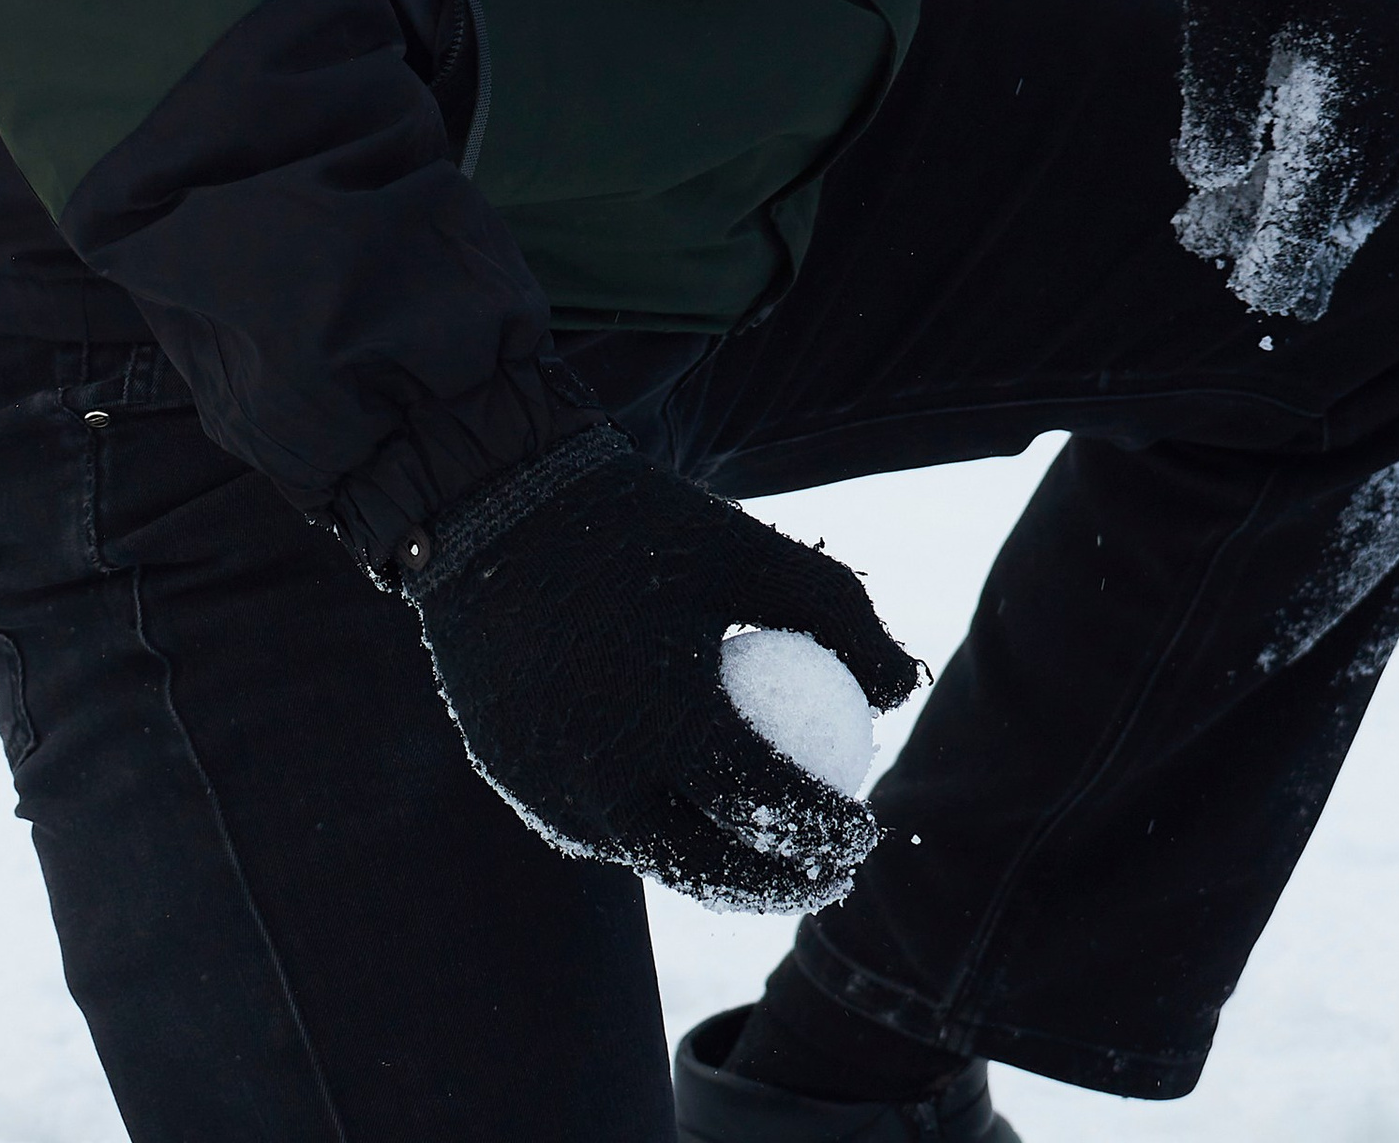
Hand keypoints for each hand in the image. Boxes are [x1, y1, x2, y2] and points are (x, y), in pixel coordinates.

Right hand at [401, 428, 921, 909]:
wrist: (496, 509)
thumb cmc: (638, 526)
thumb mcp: (748, 548)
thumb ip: (837, 612)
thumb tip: (902, 689)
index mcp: (662, 719)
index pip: (766, 807)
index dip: (827, 831)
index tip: (868, 830)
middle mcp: (599, 778)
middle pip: (710, 868)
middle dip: (783, 889)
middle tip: (832, 873)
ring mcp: (550, 792)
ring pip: (654, 856)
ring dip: (721, 873)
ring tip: (776, 857)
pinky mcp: (517, 784)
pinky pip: (603, 825)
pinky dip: (657, 828)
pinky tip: (698, 810)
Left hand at [1173, 0, 1398, 320]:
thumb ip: (1218, 83)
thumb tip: (1210, 175)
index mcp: (1365, 57)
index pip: (1326, 177)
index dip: (1288, 240)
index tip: (1257, 291)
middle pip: (1358, 189)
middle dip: (1303, 242)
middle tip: (1257, 295)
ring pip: (1379, 174)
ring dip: (1321, 212)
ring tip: (1254, 246)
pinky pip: (1394, 144)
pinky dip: (1348, 175)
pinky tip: (1296, 192)